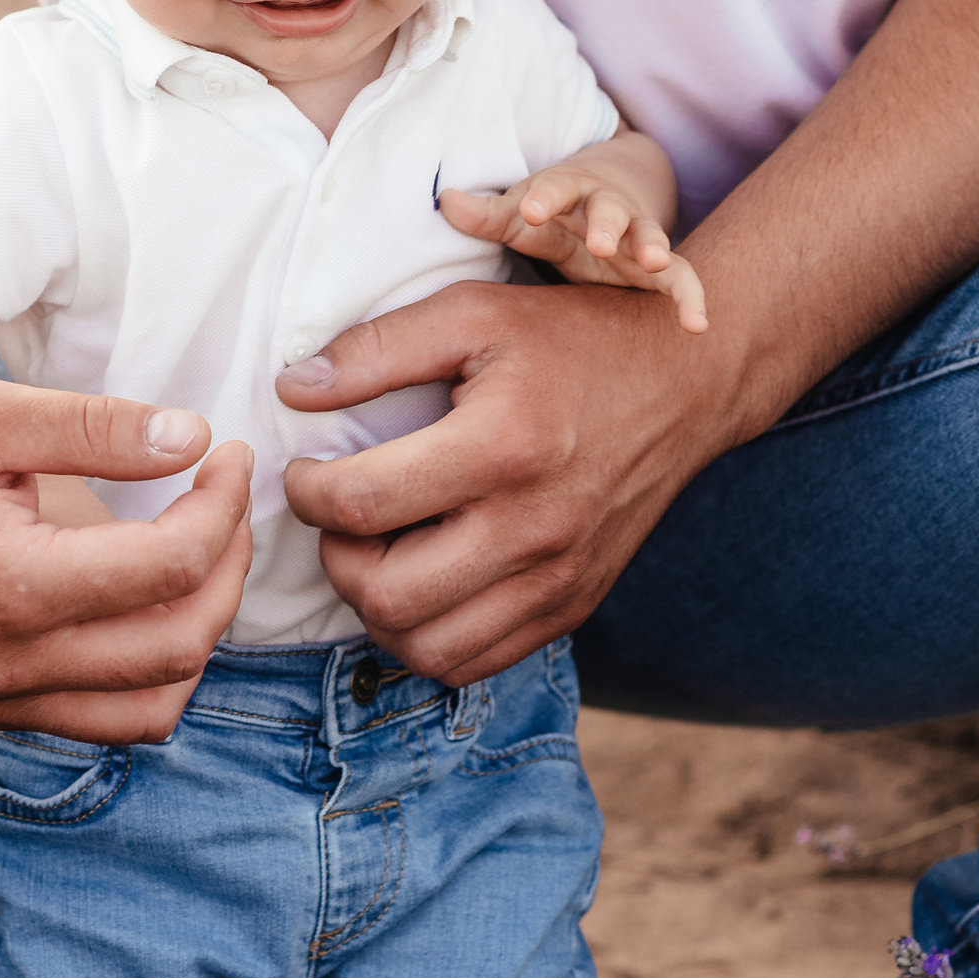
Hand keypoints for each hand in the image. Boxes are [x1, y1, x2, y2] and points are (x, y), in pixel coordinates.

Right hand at [0, 379, 253, 740]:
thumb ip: (94, 426)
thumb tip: (193, 437)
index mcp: (10, 587)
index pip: (172, 566)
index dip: (224, 503)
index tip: (227, 452)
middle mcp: (5, 666)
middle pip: (181, 644)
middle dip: (228, 564)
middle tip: (224, 496)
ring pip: (153, 706)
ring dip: (200, 631)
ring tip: (200, 553)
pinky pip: (103, 721)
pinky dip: (150, 672)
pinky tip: (147, 600)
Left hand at [276, 279, 734, 683]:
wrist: (687, 384)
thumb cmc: (573, 340)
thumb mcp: (474, 314)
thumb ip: (376, 349)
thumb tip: (291, 390)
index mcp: (503, 447)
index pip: (363, 505)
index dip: (307, 492)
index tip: (308, 469)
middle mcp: (533, 527)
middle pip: (386, 595)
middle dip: (336, 558)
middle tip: (340, 515)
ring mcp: (557, 579)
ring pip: (424, 647)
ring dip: (375, 608)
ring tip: (377, 551)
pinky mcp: (572, 606)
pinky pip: (473, 663)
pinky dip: (427, 636)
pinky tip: (422, 581)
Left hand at [440, 165, 707, 332]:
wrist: (613, 193)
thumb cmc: (552, 210)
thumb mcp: (520, 211)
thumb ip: (486, 213)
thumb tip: (445, 200)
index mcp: (569, 191)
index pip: (555, 189)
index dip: (543, 198)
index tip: (529, 208)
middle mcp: (608, 209)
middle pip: (610, 210)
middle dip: (608, 224)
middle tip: (603, 240)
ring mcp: (638, 236)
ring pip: (651, 237)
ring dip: (656, 248)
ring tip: (657, 261)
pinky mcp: (659, 267)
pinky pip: (681, 279)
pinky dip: (691, 298)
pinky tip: (698, 325)